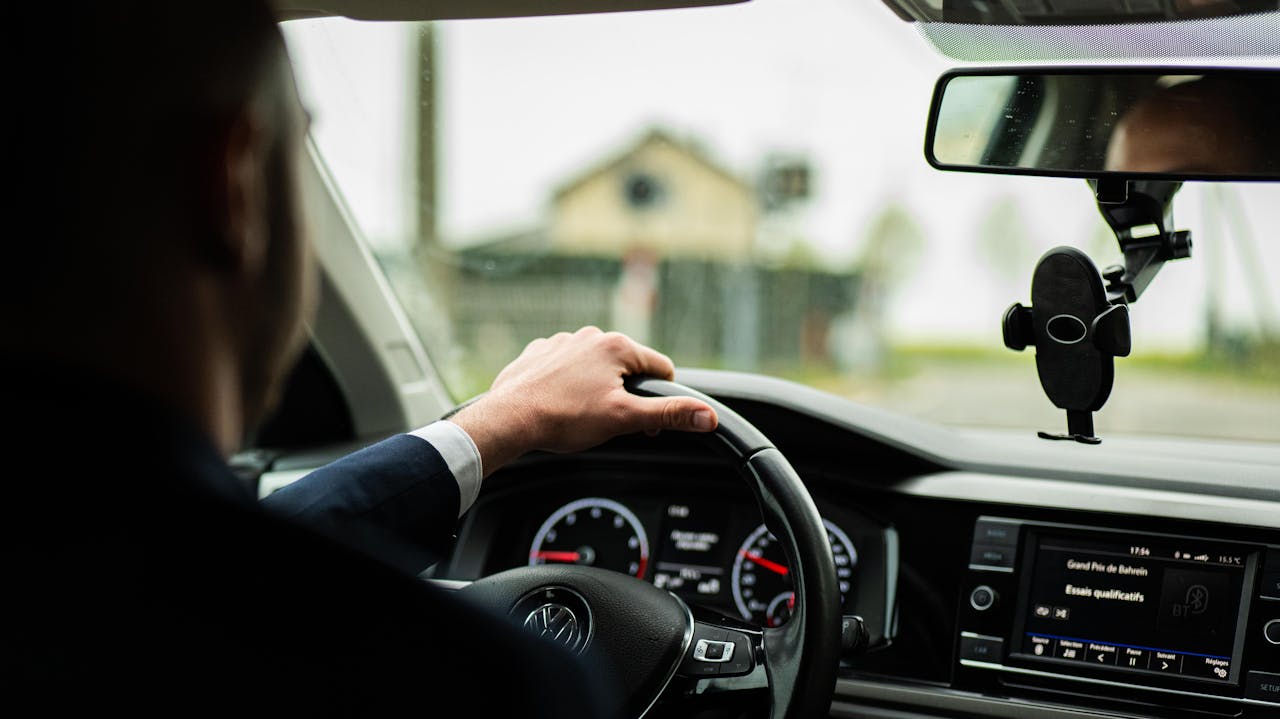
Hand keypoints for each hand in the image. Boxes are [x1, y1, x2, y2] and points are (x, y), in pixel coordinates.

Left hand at [449, 326, 717, 476]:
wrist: (508, 419)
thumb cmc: (563, 418)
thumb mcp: (624, 419)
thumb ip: (669, 415)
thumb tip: (707, 416)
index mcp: (617, 346)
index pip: (662, 369)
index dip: (661, 401)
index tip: (645, 425)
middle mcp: (590, 336)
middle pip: (628, 368)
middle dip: (626, 396)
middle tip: (610, 423)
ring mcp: (562, 342)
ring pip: (596, 368)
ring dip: (597, 389)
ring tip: (580, 416)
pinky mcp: (539, 354)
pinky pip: (566, 368)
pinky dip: (568, 385)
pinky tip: (559, 405)